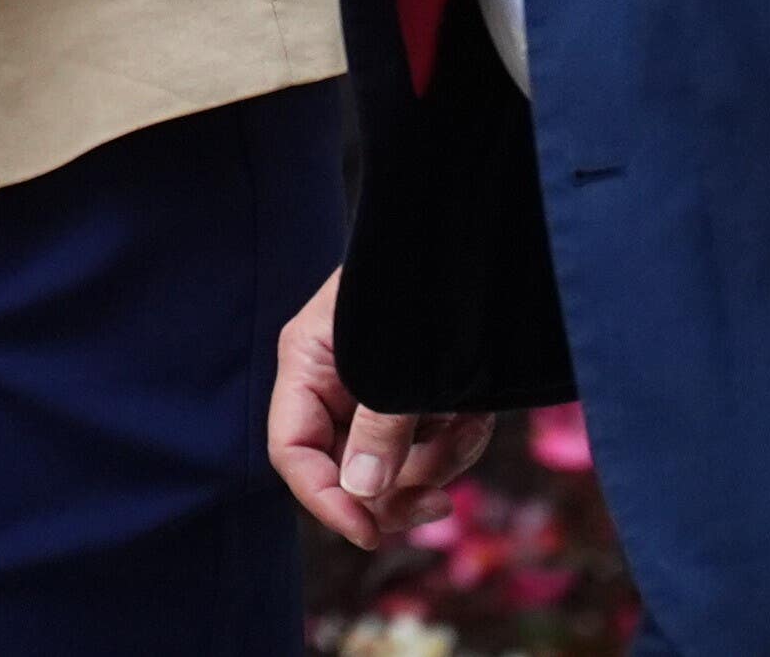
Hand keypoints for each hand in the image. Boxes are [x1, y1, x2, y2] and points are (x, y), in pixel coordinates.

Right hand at [266, 267, 493, 548]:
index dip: (323, 500)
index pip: (293, 453)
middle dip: (396, 490)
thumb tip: (361, 494)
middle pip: (347, 475)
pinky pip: (431, 449)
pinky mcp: (420, 399)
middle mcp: (337, 385)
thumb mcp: (398, 357)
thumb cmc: (427, 278)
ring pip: (395, 469)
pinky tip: (476, 413)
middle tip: (439, 503)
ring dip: (439, 461)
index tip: (367, 533)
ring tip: (468, 424)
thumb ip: (380, 424)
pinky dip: (458, 441)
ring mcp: (379, 395)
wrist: (475, 236)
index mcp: (308, 363)